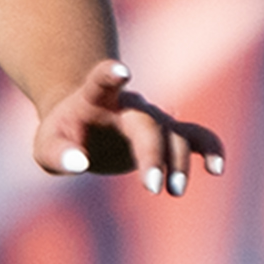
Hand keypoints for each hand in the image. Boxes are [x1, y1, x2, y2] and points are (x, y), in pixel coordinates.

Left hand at [35, 58, 225, 195]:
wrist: (84, 123)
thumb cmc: (63, 135)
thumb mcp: (47, 147)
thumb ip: (59, 154)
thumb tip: (80, 163)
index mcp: (95, 99)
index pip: (101, 82)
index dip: (110, 75)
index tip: (121, 71)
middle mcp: (130, 106)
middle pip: (147, 126)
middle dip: (153, 155)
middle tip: (152, 187)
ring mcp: (151, 119)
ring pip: (174, 134)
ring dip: (179, 161)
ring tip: (174, 191)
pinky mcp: (165, 136)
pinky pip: (195, 138)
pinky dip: (210, 149)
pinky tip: (217, 169)